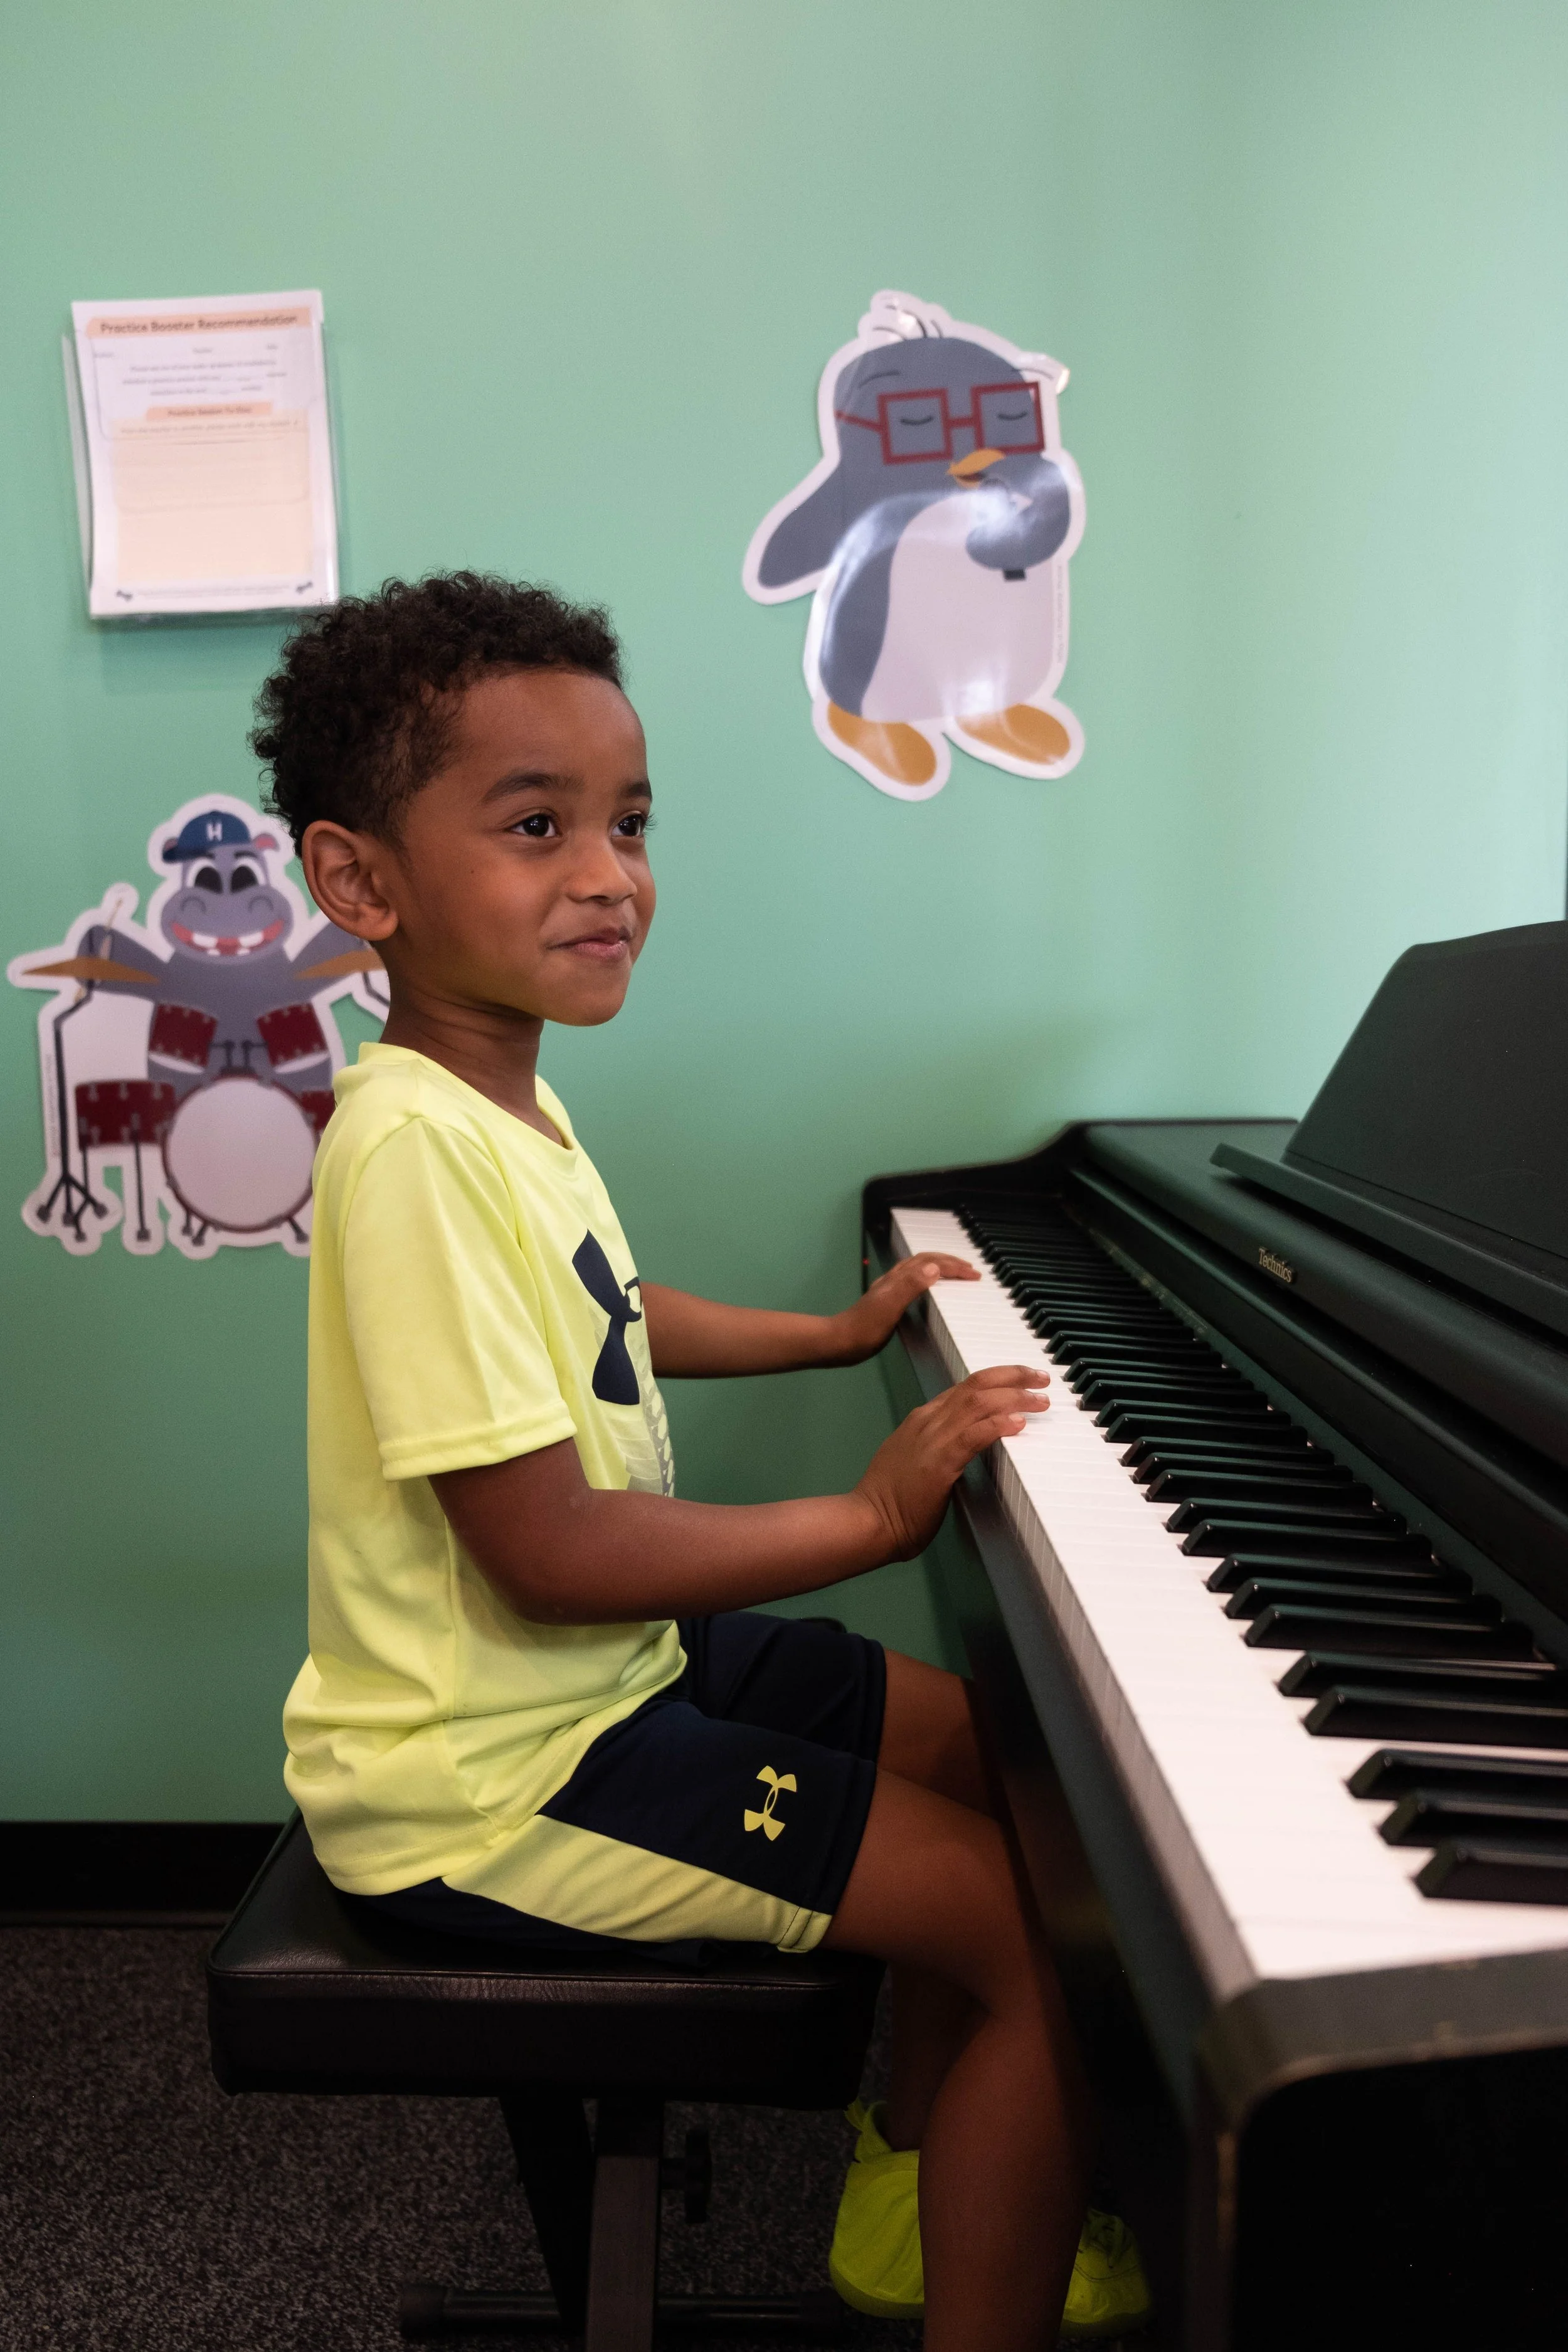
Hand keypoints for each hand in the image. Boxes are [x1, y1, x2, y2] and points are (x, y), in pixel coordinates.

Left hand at [820, 1253, 981, 1366]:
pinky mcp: (887, 1303)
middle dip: (949, 1262)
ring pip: (918, 1270)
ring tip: (955, 1274)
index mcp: (898, 1278)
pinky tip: (929, 1292)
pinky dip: (927, 1280)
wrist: (839, 1342)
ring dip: (939, 1268)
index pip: (931, 1264)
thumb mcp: (890, 1306)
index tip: (974, 1274)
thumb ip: (911, 1286)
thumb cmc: (865, 1328)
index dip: (954, 1266)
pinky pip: (913, 1283)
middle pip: (925, 1261)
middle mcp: (894, 1280)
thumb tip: (934, 1268)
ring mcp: (890, 1290)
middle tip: (970, 1269)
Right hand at [854, 1364, 1050, 1560]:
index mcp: (922, 1419)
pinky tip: (1019, 1424)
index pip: (966, 1386)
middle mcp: (928, 1420)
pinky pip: (975, 1434)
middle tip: (1042, 1378)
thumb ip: (937, 1447)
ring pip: (980, 1402)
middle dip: (1014, 1376)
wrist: (867, 1521)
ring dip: (1015, 1397)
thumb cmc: (889, 1500)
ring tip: (1040, 1400)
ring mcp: (932, 1439)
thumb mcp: (912, 1459)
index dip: (998, 1378)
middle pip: (977, 1383)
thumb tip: (963, 1447)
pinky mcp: (940, 1462)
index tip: (1022, 1380)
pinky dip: (999, 1424)